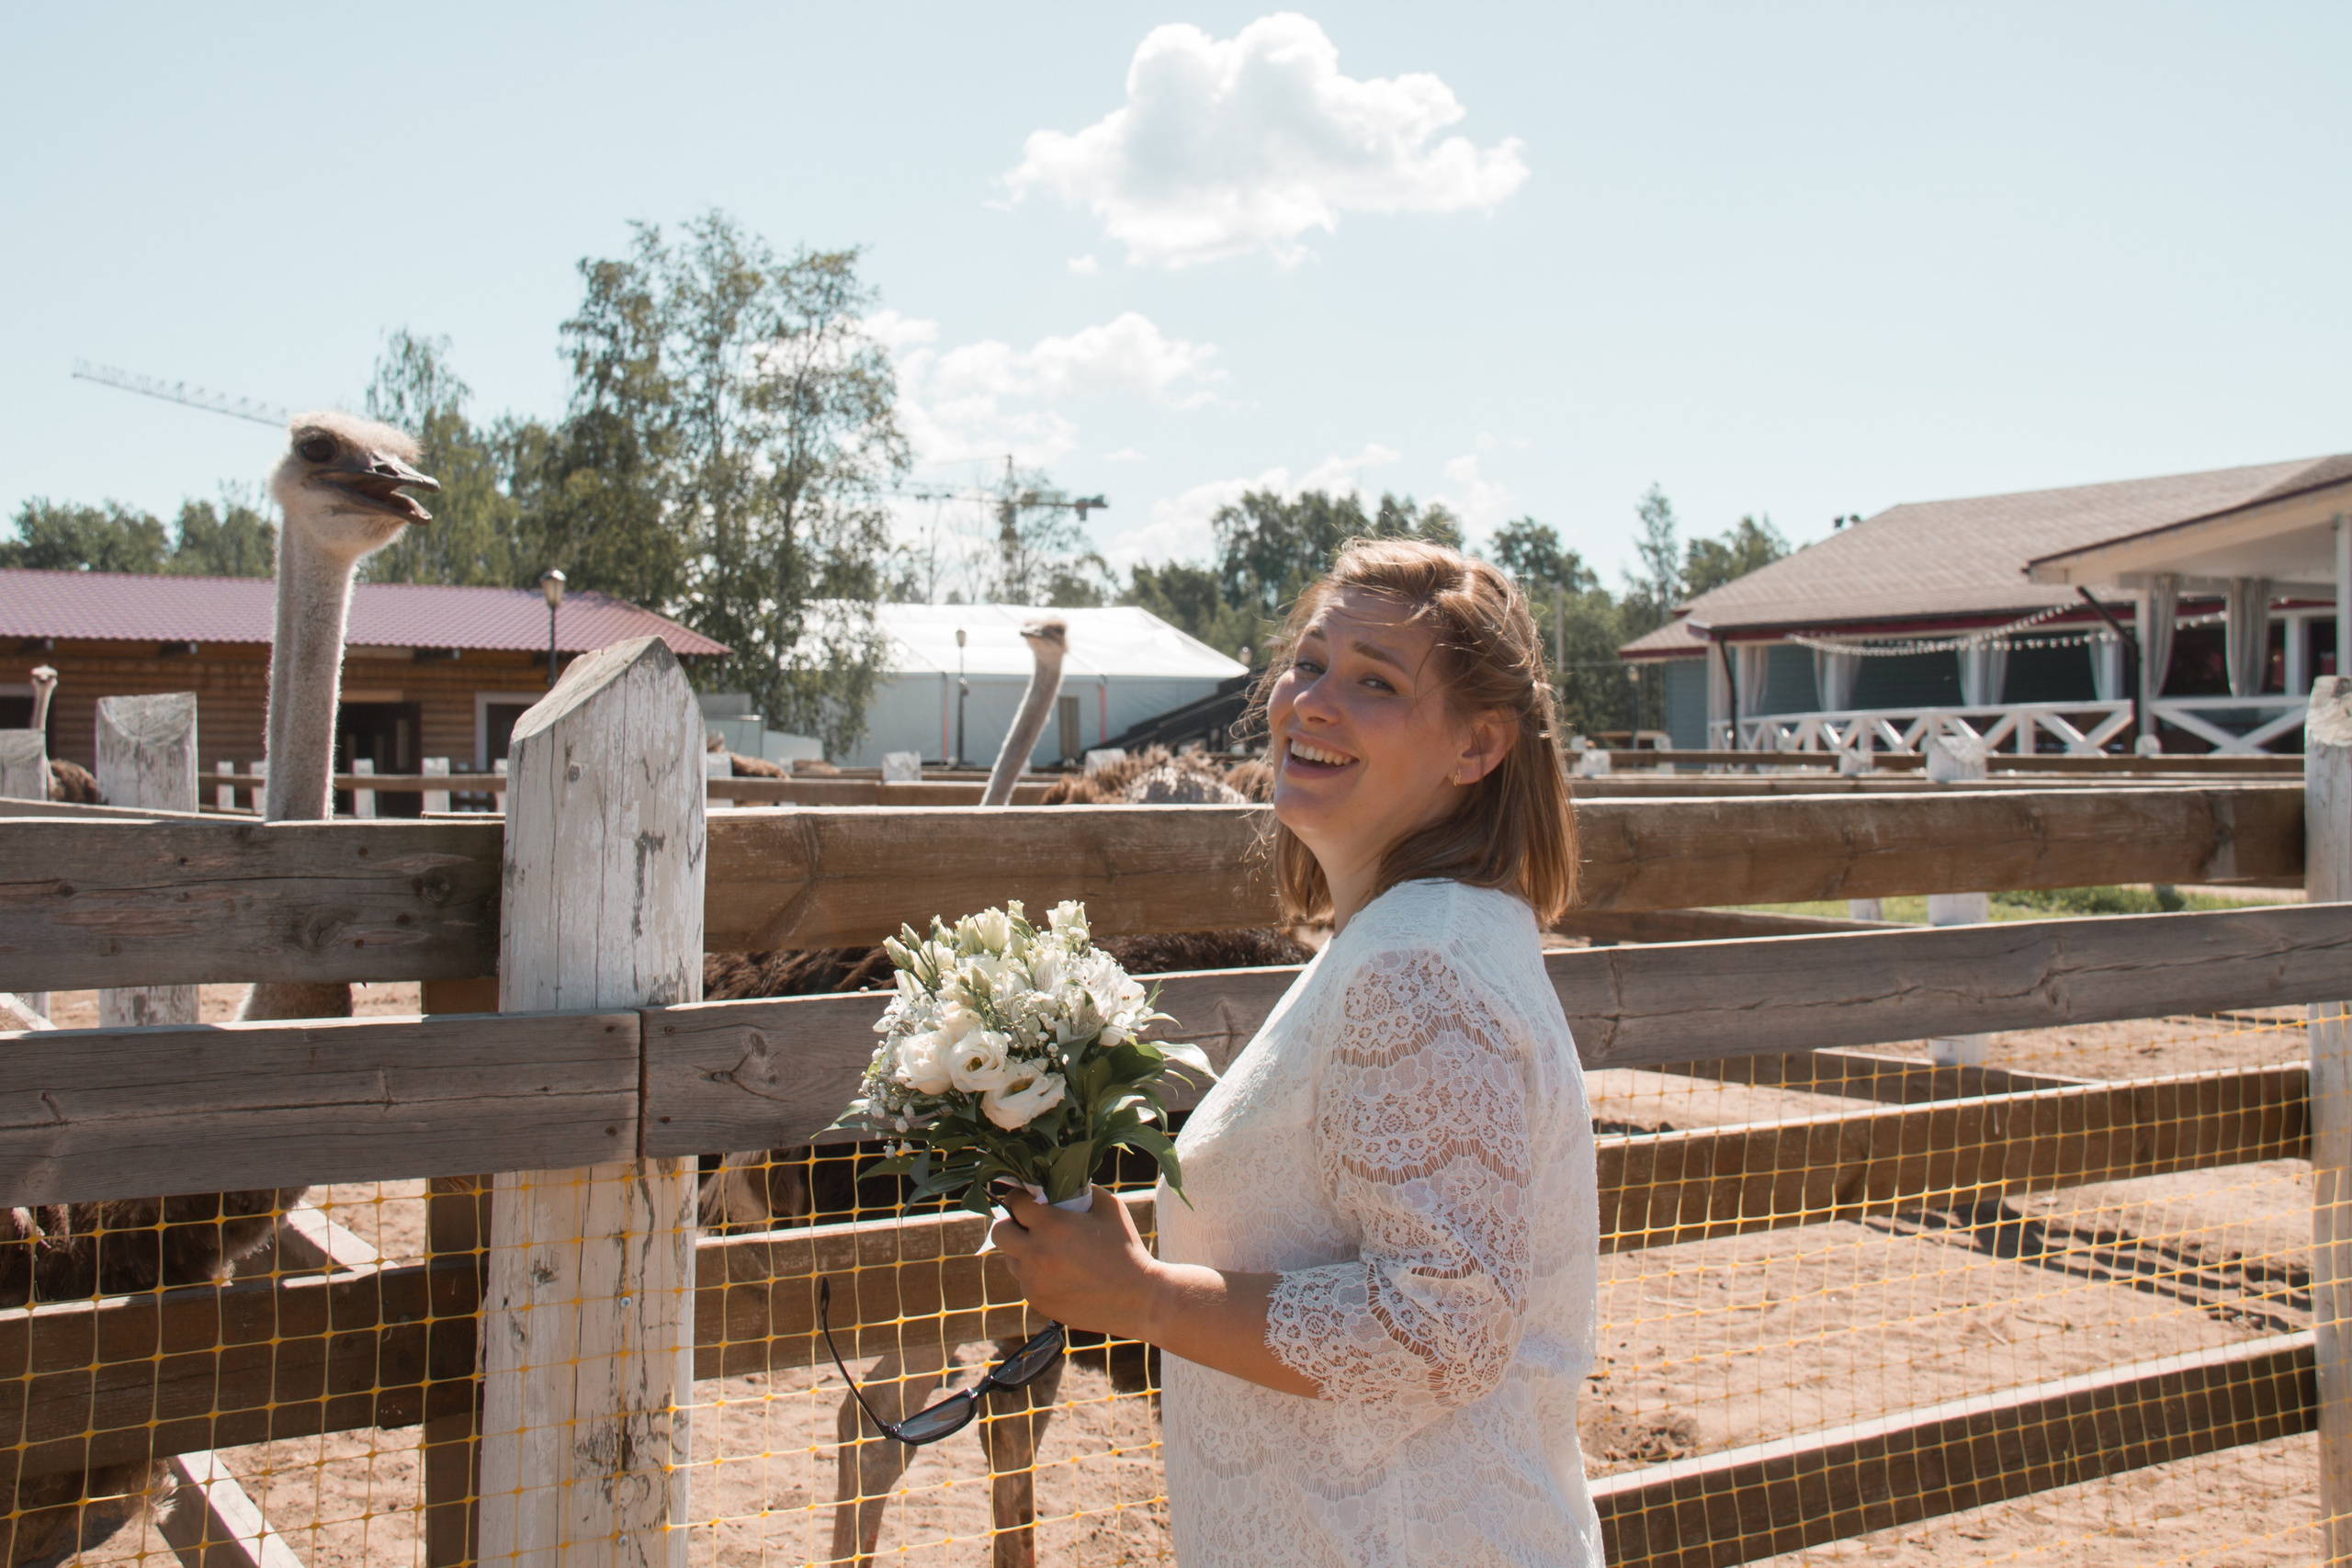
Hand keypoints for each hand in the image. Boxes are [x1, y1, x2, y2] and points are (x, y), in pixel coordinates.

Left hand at [989, 1186, 1162, 1338]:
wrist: (1138, 1299)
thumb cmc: (1126, 1249)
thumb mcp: (1108, 1208)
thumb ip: (1079, 1192)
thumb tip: (1057, 1185)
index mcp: (1051, 1226)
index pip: (1014, 1202)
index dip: (1020, 1197)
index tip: (1029, 1199)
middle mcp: (1035, 1254)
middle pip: (1000, 1232)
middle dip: (1011, 1223)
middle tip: (1028, 1224)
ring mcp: (1033, 1281)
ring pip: (1010, 1258)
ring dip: (1023, 1250)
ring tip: (1049, 1250)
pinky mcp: (1037, 1301)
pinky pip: (1024, 1281)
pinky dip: (1034, 1273)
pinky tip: (1060, 1272)